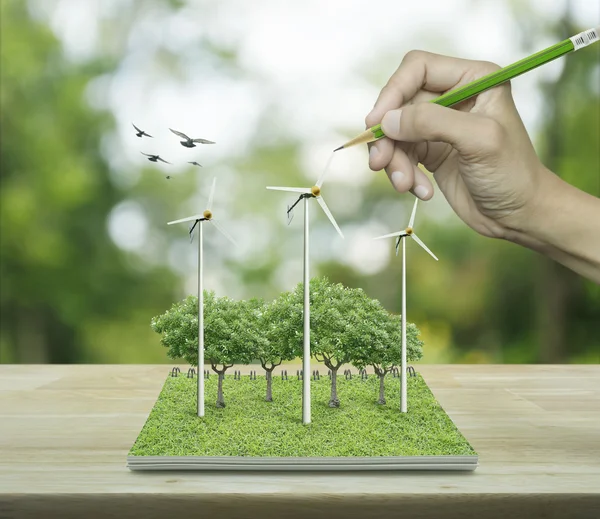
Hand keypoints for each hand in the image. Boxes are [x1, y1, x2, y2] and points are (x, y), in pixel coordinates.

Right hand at [366, 50, 550, 238]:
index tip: (377, 123)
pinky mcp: (430, 150)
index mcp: (473, 79)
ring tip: (405, 185)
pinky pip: (400, 155)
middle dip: (388, 136)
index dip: (393, 92)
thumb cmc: (511, 173)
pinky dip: (403, 174)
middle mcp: (453, 96)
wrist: (517, 215)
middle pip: (399, 103)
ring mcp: (439, 125)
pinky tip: (422, 191)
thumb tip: (386, 120)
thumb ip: (433, 122)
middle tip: (380, 163)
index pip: (417, 69)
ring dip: (393, 161)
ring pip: (394, 132)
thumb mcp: (478, 141)